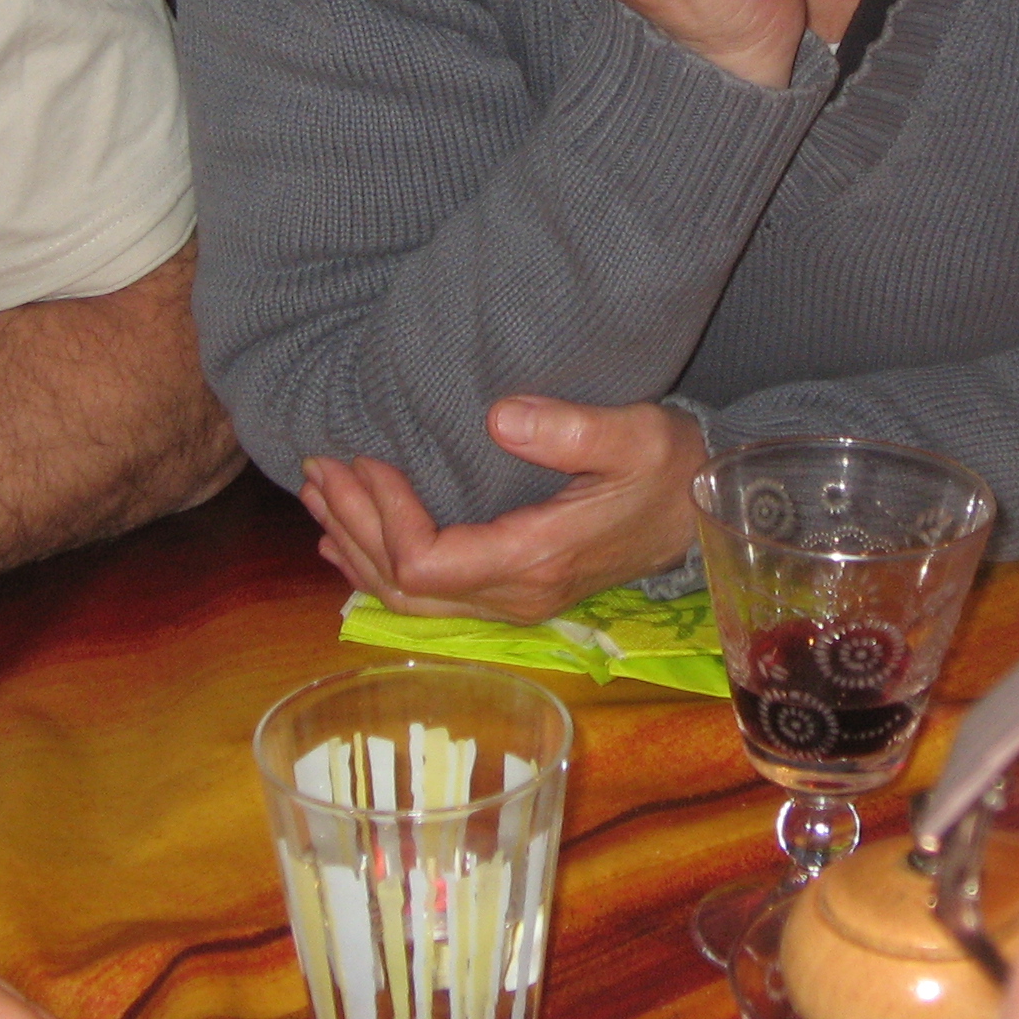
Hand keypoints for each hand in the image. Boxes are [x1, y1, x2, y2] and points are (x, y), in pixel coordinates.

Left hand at [299, 397, 706, 621]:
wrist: (698, 515)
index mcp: (535, 560)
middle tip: (319, 465)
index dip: (383, 514)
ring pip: (406, 597)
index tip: (365, 457)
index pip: (426, 561)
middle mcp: (514, 596)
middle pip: (402, 585)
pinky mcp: (507, 593)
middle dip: (352, 525)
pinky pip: (424, 598)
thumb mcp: (637, 436)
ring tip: (319, 492)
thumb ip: (572, 429)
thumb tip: (500, 416)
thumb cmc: (669, 469)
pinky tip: (341, 542)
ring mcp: (509, 602)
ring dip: (355, 545)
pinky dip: (375, 567)